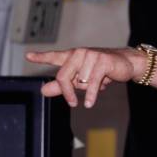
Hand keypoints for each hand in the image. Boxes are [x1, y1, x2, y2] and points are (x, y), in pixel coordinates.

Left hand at [26, 47, 142, 107]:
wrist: (128, 63)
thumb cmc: (104, 71)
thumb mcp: (82, 79)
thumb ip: (62, 85)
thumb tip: (43, 91)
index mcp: (73, 56)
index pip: (54, 56)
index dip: (41, 57)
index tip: (29, 56)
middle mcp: (79, 53)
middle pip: (63, 75)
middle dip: (67, 92)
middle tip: (72, 102)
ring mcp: (91, 55)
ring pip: (80, 81)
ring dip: (88, 89)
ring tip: (99, 84)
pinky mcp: (102, 61)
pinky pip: (92, 83)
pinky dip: (91, 95)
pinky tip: (89, 103)